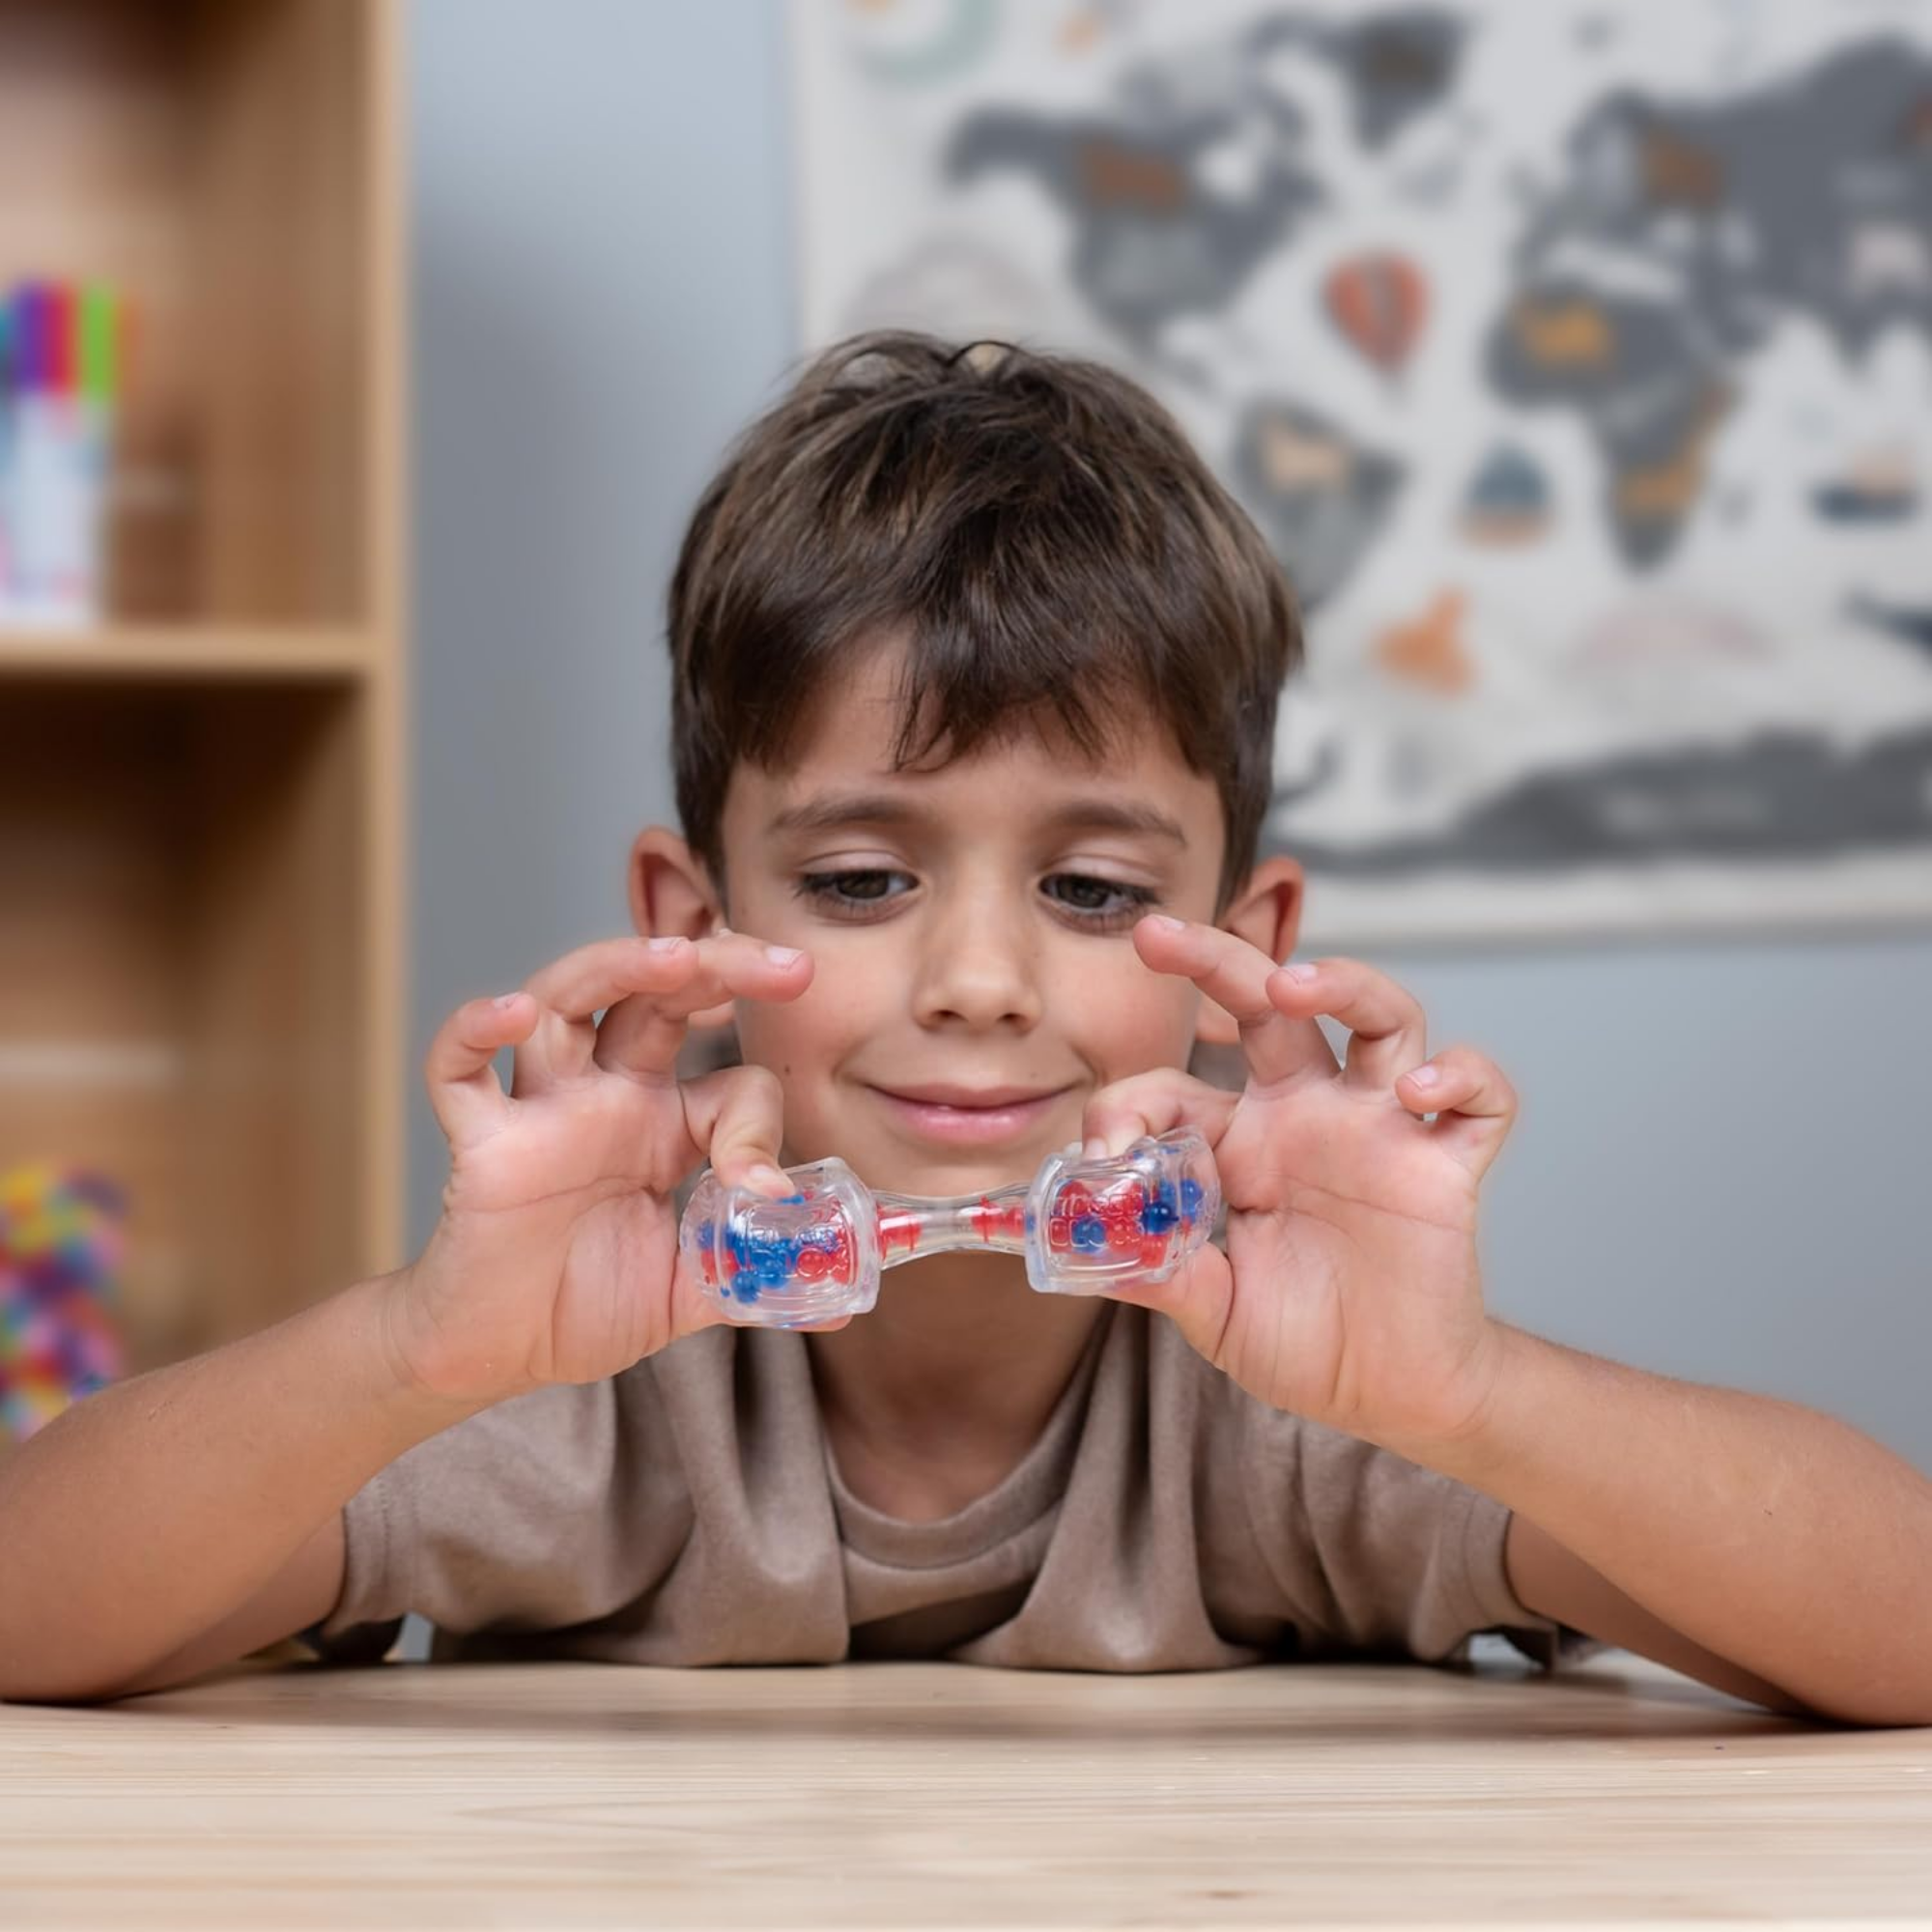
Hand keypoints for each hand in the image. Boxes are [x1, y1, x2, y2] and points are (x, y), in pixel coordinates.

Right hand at [386, 931, 828, 1406]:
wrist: (500, 1352)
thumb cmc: (585, 1303)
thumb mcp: (688, 1289)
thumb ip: (754, 1281)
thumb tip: (840, 1304)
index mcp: (666, 1124)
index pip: (731, 1084)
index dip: (760, 1126)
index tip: (770, 1193)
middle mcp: (607, 1096)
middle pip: (658, 996)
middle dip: (720, 968)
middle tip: (787, 967)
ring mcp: (542, 1109)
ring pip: (565, 999)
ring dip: (618, 967)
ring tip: (673, 957)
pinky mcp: (481, 1141)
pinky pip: (458, 1069)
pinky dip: (474, 1029)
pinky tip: (512, 1013)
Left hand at [1079, 916, 1513, 1455]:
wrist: (1391, 1393)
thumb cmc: (1304, 1341)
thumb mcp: (1210, 1310)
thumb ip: (1158, 1273)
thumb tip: (1085, 1244)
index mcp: (1241, 1142)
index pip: (1174, 1086)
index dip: (1127, 1108)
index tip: (1101, 1156)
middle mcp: (1309, 1115)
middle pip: (1269, 1004)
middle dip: (1215, 958)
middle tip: (1156, 933)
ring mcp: (1381, 1130)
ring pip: (1382, 1015)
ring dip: (1344, 983)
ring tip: (1295, 987)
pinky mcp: (1447, 1164)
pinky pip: (1479, 1097)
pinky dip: (1461, 1076)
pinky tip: (1419, 1092)